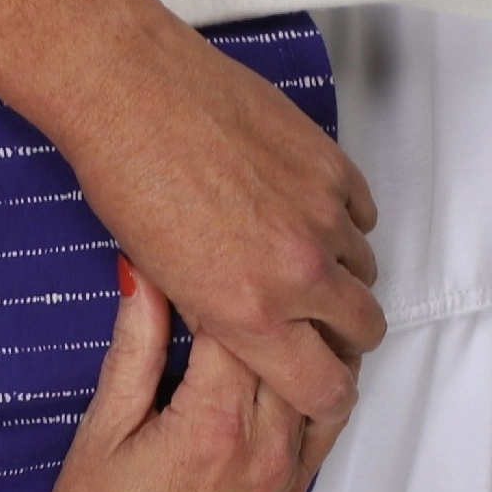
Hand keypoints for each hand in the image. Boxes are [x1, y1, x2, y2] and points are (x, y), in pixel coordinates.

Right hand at [12, 263, 348, 491]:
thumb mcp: (103, 426)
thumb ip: (137, 346)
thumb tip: (146, 274)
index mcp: (216, 425)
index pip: (239, 321)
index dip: (218, 277)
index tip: (198, 248)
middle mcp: (268, 449)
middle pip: (291, 347)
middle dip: (262, 301)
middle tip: (231, 267)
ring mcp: (288, 477)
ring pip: (326, 383)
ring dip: (302, 342)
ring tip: (267, 309)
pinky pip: (327, 426)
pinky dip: (315, 387)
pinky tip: (285, 365)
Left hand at [56, 24, 384, 429]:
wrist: (131, 95)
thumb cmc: (126, 182)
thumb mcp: (166, 282)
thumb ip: (224, 317)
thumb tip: (257, 334)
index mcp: (248, 312)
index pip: (325, 389)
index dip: (327, 396)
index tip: (320, 387)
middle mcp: (298, 271)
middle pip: (363, 330)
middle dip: (344, 336)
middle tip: (317, 324)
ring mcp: (323, 216)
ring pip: (366, 269)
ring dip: (341, 273)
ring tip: (295, 258)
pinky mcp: (334, 166)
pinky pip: (363, 214)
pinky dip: (343, 221)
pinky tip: (302, 214)